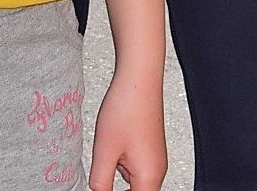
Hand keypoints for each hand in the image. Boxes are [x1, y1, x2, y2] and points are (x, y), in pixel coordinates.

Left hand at [88, 58, 167, 190]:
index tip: (101, 188)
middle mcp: (156, 171)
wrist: (139, 78)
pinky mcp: (149, 149)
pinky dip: (120, 169)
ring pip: (133, 185)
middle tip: (100, 178)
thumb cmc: (127, 108)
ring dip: (116, 182)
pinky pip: (134, 170)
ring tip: (105, 160)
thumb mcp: (104, 151)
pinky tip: (110, 153)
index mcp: (149, 177)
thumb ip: (100, 183)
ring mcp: (154, 160)